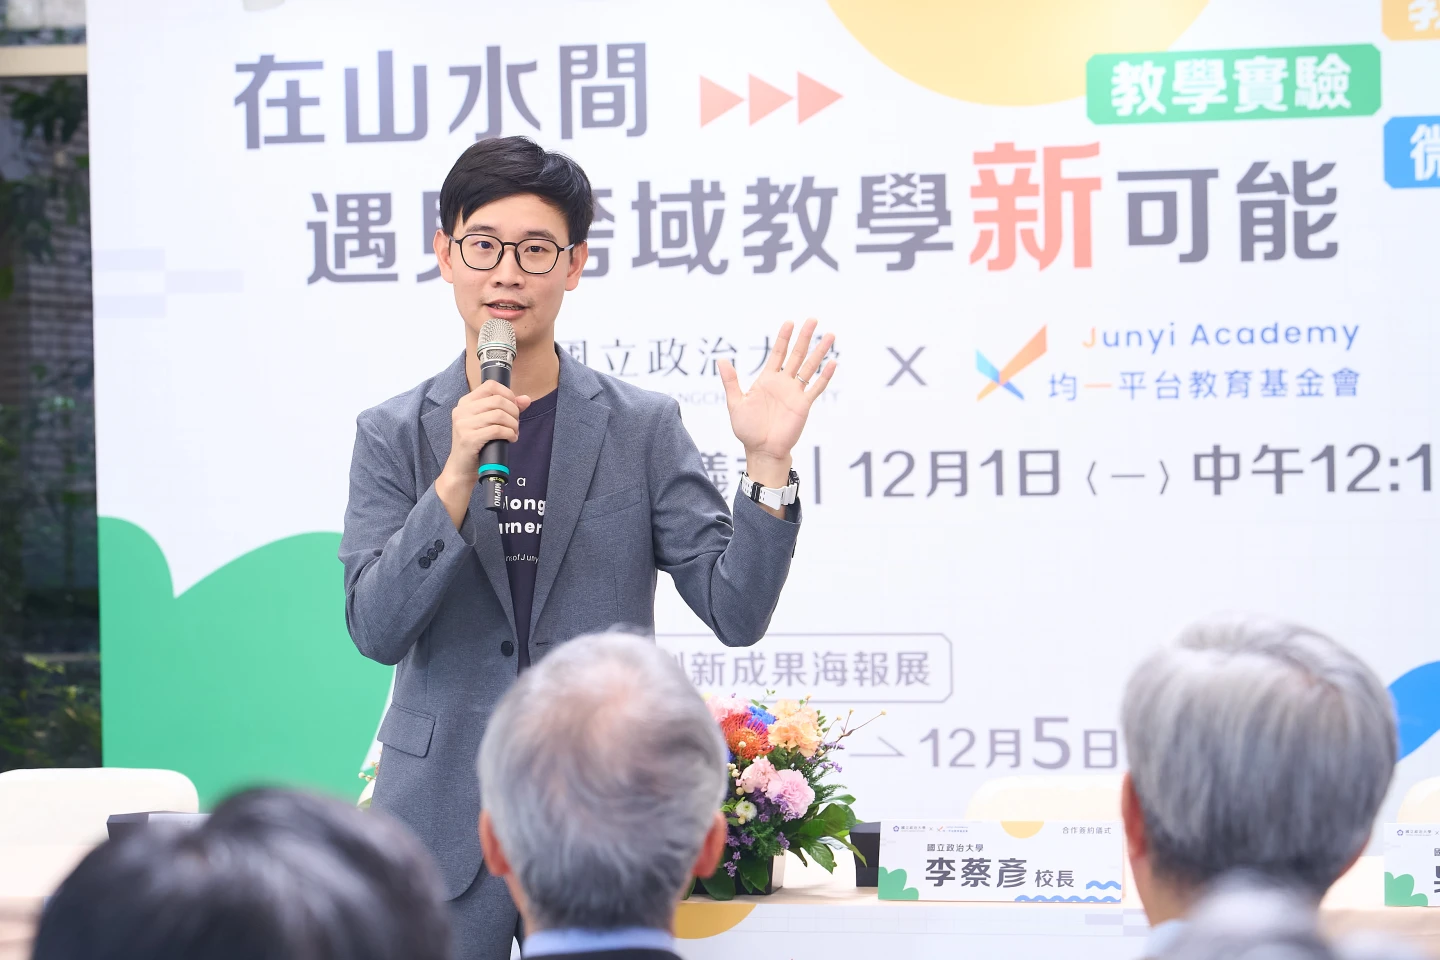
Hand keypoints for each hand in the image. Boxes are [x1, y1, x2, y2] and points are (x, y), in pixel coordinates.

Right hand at [436, 381, 530, 526]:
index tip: (514, 407)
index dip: (508, 394)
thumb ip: (507, 409)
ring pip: (499, 415)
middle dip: (514, 412)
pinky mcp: (469, 438)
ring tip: (514, 433)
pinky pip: (496, 430)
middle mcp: (462, 410)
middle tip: (516, 424)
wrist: (461, 469)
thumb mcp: (489, 423)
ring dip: (513, 424)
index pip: (490, 386)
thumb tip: (526, 399)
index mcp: (465, 402)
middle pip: (498, 400)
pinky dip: (509, 433)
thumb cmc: (477, 445)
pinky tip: (511, 439)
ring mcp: (463, 424)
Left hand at [718, 318, 835, 486]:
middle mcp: (783, 383)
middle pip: (796, 355)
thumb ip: (731, 381)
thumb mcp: (736, 403)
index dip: (783, 338)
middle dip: (804, 337)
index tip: (789, 322)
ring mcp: (795, 393)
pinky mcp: (803, 405)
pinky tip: (832, 363)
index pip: (778, 354)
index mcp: (767, 380)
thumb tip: (721, 360)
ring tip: (830, 335)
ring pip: (809, 367)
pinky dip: (824, 376)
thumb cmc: (747, 430)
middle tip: (813, 319)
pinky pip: (816, 388)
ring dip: (819, 352)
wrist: (762, 450)